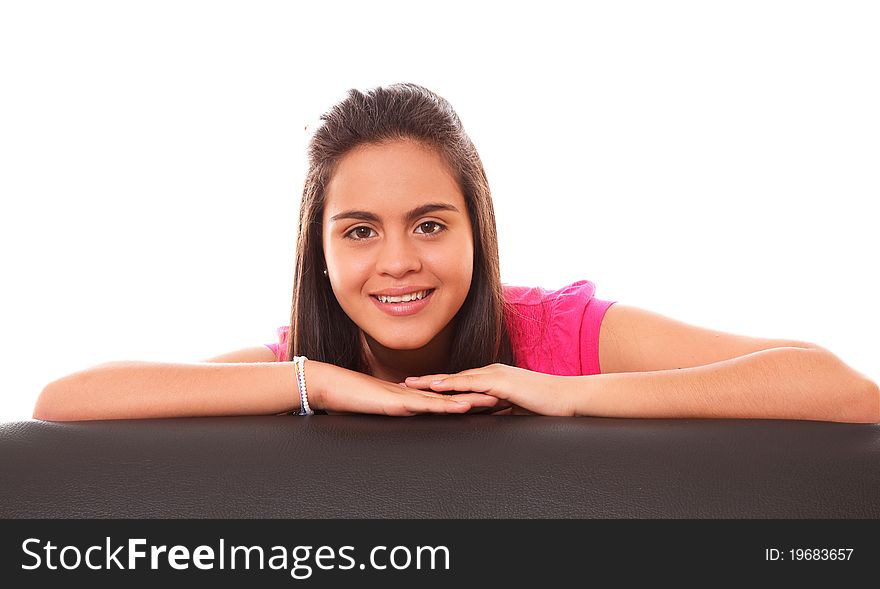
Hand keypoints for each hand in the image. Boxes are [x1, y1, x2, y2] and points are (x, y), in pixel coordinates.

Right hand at [305, 360, 503, 415]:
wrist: (330, 386)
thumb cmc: (351, 398)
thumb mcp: (379, 409)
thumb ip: (395, 411)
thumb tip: (407, 416)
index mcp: (413, 397)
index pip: (446, 398)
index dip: (469, 398)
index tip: (492, 400)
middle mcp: (415, 394)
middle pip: (453, 395)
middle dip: (479, 397)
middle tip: (505, 398)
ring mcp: (407, 396)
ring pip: (445, 399)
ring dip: (470, 400)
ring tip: (494, 401)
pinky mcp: (398, 402)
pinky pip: (427, 405)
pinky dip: (446, 406)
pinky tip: (462, 406)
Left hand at [403, 363, 576, 415]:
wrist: (567, 398)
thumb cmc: (545, 405)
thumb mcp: (515, 407)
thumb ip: (499, 409)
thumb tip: (487, 418)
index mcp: (492, 379)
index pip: (459, 382)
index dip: (438, 385)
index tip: (417, 388)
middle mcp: (490, 373)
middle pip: (452, 378)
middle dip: (426, 381)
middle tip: (403, 383)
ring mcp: (495, 375)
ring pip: (456, 379)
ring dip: (431, 382)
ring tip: (410, 385)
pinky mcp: (501, 382)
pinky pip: (471, 384)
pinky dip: (451, 385)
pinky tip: (436, 388)